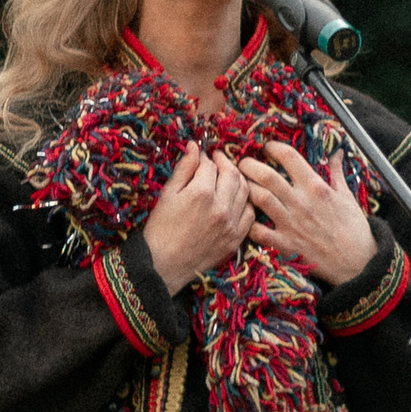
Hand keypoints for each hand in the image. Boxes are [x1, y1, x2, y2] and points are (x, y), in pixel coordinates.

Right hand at [141, 138, 254, 293]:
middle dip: (224, 162)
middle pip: (232, 174)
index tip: (200, 157)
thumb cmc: (160, 228)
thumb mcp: (168, 194)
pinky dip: (246, 202)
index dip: (204, 157)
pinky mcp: (235, 238)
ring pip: (245, 191)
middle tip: (217, 160)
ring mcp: (230, 224)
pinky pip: (250, 214)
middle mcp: (220, 206)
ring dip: (238, 179)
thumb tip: (194, 146)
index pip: (210, 165)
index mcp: (201, 193)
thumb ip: (184, 168)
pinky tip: (236, 199)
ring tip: (228, 176)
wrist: (163, 264)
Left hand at [238, 139, 373, 288]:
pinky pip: (259, 232)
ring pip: (259, 198)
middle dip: (249, 165)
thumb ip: (336, 172)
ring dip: (246, 189)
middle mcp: (301, 202)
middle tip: (242, 163)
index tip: (266, 147)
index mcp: (316, 187)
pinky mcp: (286, 245)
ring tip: (240, 185)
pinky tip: (246, 218)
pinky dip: (249, 224)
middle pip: (266, 176)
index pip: (289, 157)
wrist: (358, 263)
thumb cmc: (354, 229)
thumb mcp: (347, 196)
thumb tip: (337, 152)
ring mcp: (292, 224)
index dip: (273, 147)